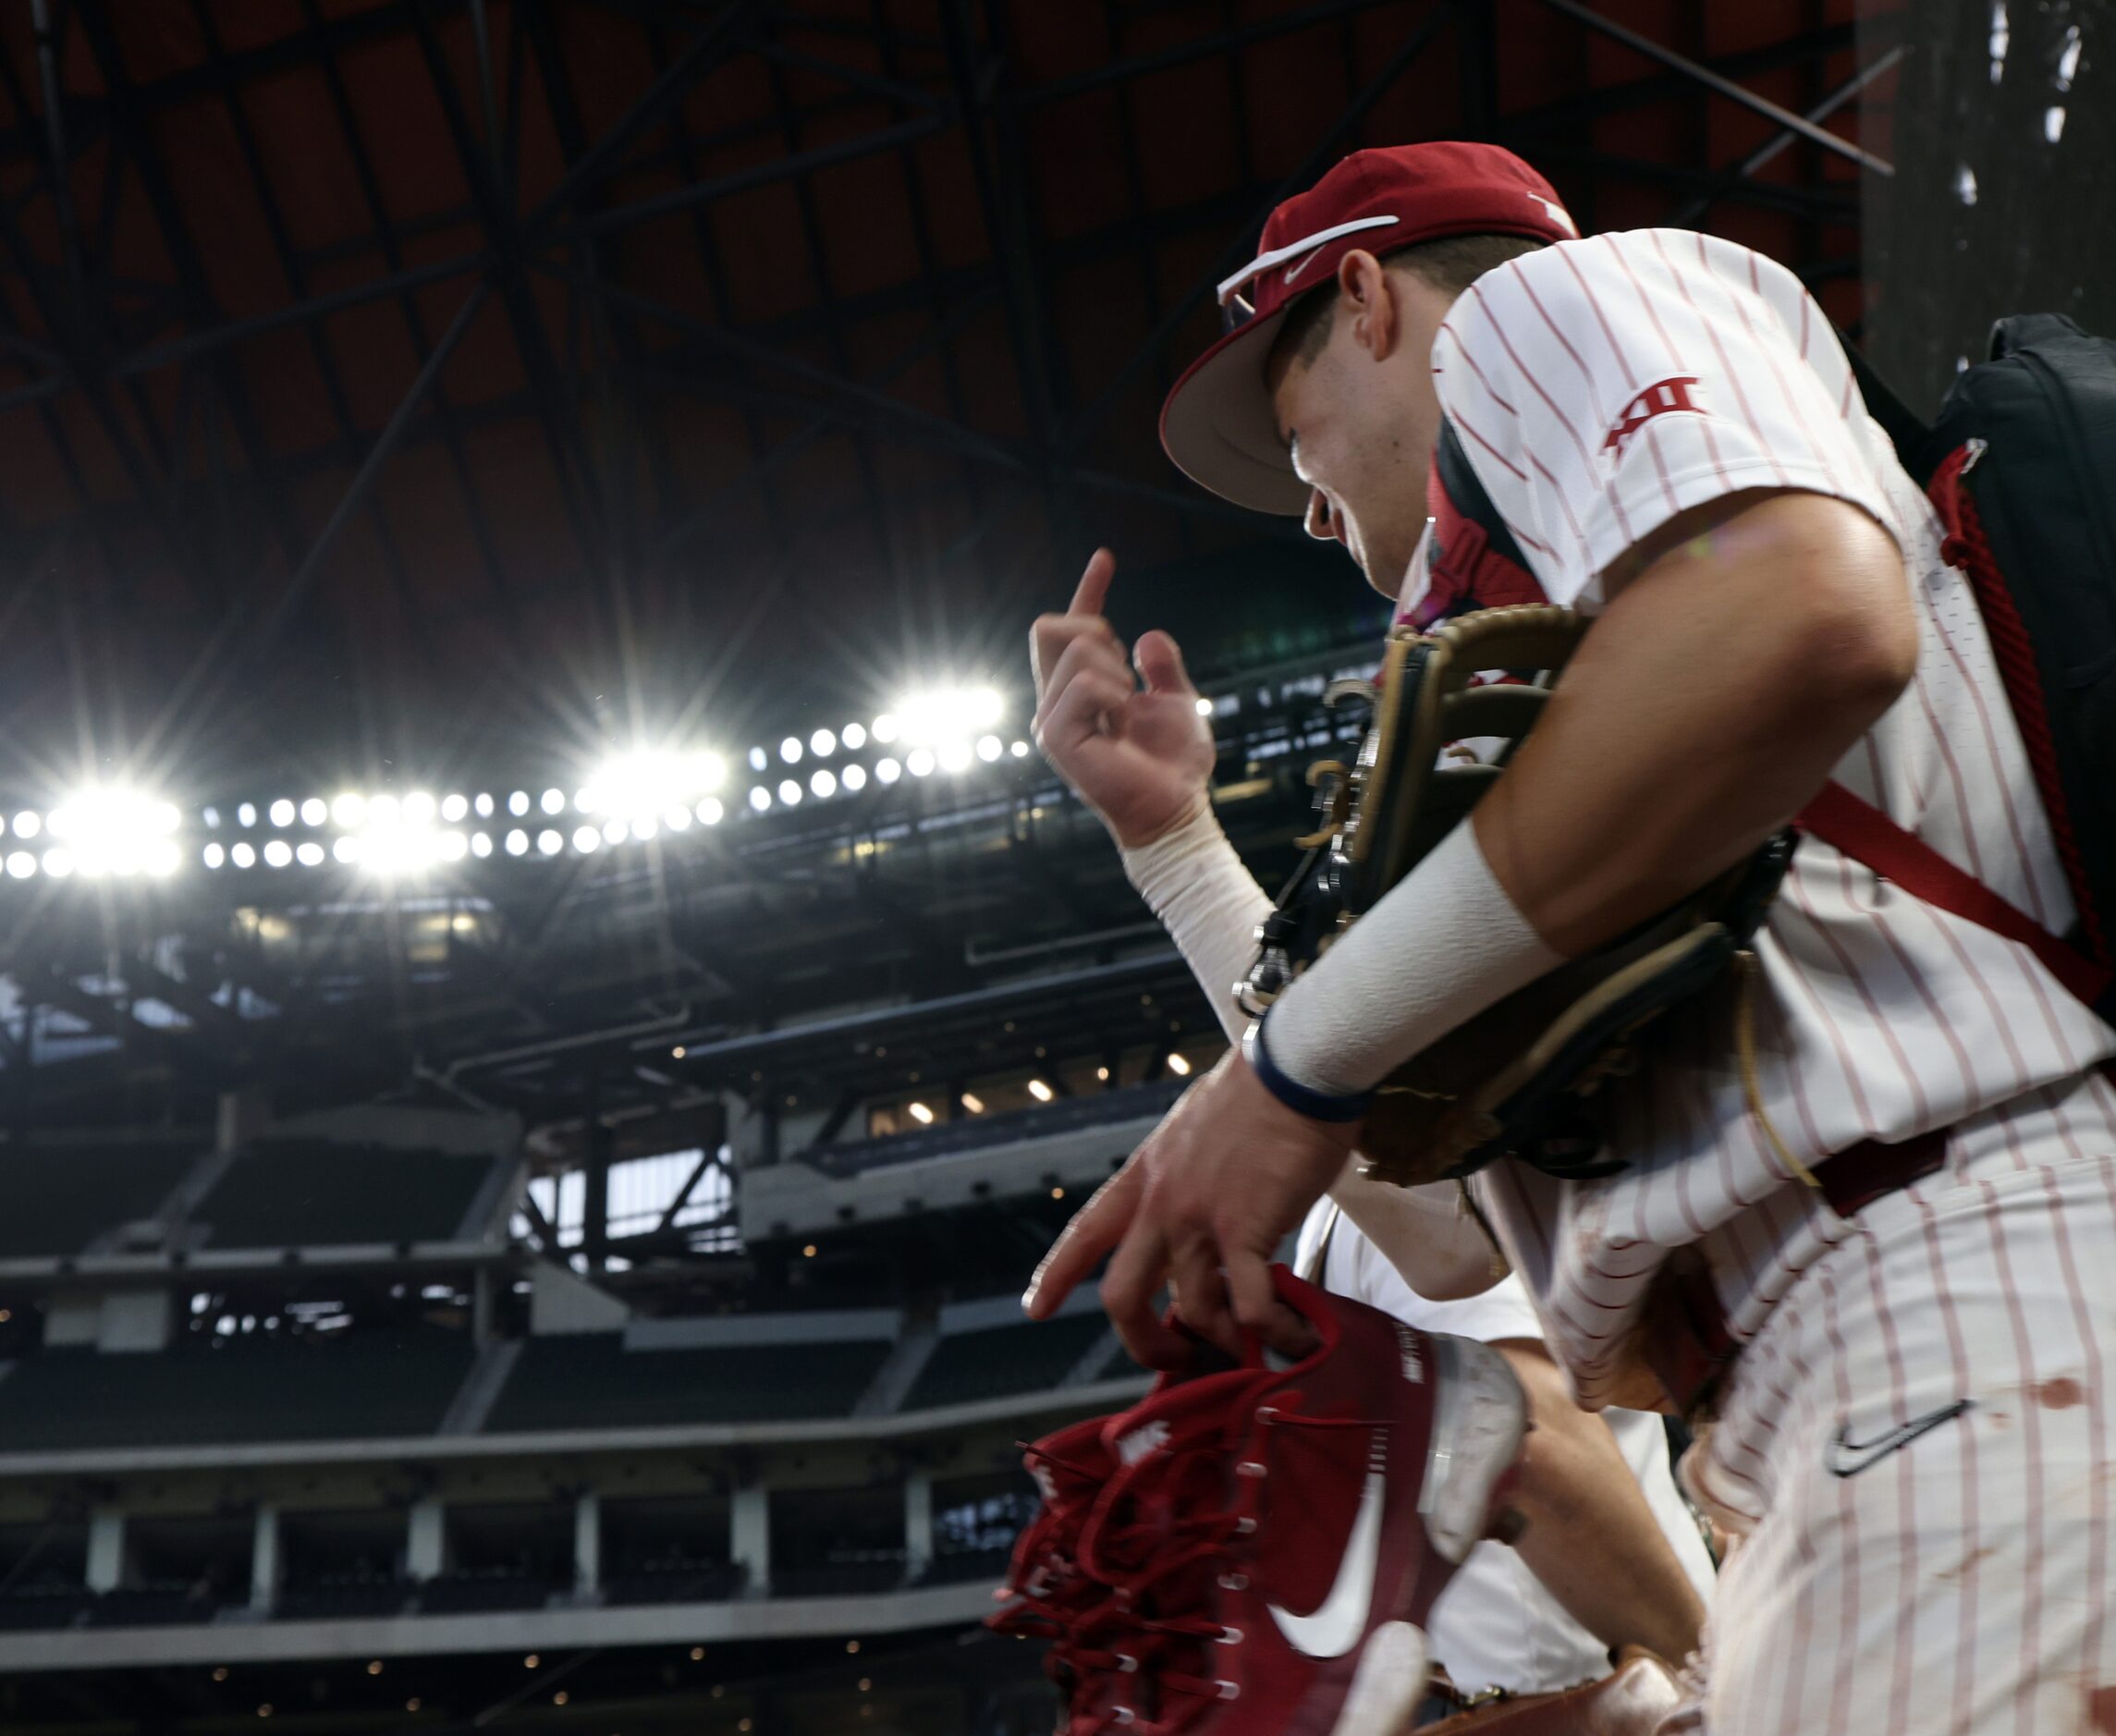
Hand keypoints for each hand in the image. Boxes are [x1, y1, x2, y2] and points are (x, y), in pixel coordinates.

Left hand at [1022, 1049, 1358, 1363]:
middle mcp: (1161, 1204)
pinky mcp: (1246, 1230)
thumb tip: (1199, 1213)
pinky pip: (1250, 1306)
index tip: (1036, 1309)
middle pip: (1123, 1296)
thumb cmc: (1257, 1094)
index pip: (1085, 1232)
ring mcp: (1199, 1220)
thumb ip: (1184, 1178)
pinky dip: (1272, 1333)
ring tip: (1259, 1344)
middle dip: (1144, 1342)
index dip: (1056, 1276)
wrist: (1293, 1069)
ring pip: (1194, 1310)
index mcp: (1143, 1177)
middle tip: (1177, 1359)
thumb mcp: (1192, 1133)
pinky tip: (1295, 1336)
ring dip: (1226, 1339)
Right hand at [1030, 548, 1216, 848]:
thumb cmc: (1174, 766)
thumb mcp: (1177, 701)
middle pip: (1050, 627)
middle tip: (1125, 672)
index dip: (1090, 589)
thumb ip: (1162, 668)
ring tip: (1127, 710)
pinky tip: (1121, 722)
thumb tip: (1146, 636)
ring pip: (1074, 650)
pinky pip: (1084, 684)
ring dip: (1115, 671)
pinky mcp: (1056, 737)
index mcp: (1082, 692)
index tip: (1106, 557)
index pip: (1074, 630)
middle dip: (1094, 629)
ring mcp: (1051, 718)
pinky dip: (1112, 694)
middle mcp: (1057, 702)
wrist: (1175, 807)